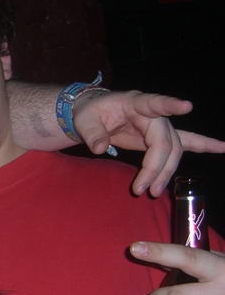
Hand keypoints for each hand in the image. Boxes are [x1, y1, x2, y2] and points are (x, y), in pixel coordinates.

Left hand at [73, 90, 224, 196]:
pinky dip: (205, 145)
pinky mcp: (161, 137)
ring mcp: (159, 125)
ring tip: (154, 192)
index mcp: (135, 102)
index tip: (186, 106)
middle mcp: (153, 113)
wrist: (93, 114)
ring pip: (173, 150)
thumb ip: (91, 133)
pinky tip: (223, 148)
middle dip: (156, 167)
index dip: (169, 105)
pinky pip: (187, 141)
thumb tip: (100, 148)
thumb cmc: (89, 114)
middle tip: (143, 190)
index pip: (154, 102)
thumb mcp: (83, 122)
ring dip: (165, 172)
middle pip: (164, 141)